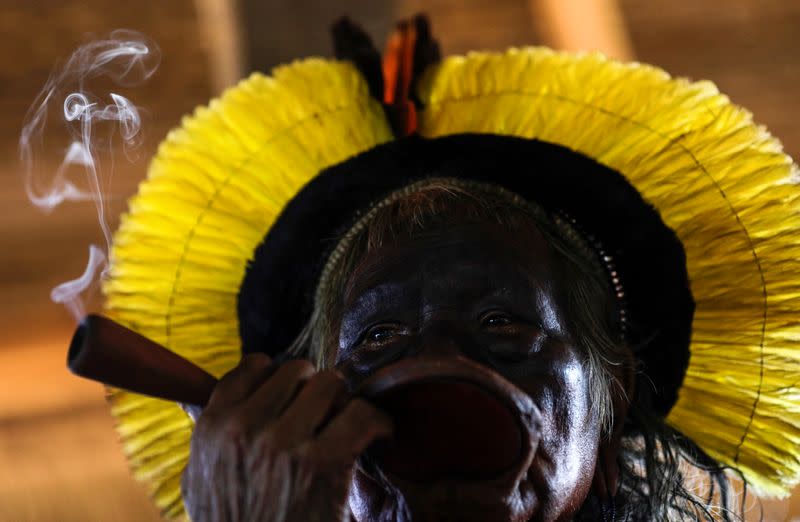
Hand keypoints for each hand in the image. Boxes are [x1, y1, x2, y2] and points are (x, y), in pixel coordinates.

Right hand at [182, 354, 392, 521]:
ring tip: (347, 424)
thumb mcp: (200, 479)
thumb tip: (210, 400)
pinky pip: (361, 414)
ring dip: (342, 402)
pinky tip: (378, 435)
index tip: (294, 393)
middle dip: (313, 388)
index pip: (254, 366)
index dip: (280, 376)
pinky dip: (377, 423)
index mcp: (214, 426)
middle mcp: (245, 428)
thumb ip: (209, 436)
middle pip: (297, 370)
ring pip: (330, 384)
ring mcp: (283, 443)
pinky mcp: (322, 462)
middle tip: (324, 413)